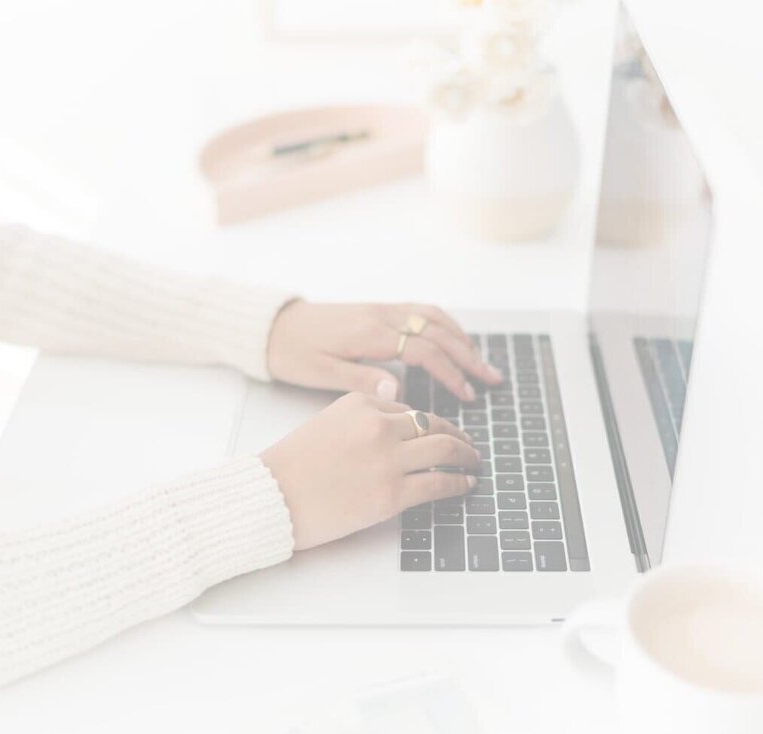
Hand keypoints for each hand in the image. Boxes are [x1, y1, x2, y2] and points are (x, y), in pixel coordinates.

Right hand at [260, 392, 481, 549]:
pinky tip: (466, 484)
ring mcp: (388, 460)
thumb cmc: (291, 466)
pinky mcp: (392, 494)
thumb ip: (363, 421)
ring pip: (445, 450)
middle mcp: (379, 426)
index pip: (408, 411)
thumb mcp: (327, 424)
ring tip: (474, 463)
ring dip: (466, 456)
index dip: (430, 425)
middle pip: (434, 425)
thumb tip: (399, 429)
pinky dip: (459, 483)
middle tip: (469, 446)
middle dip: (458, 436)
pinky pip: (439, 483)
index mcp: (360, 404)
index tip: (441, 433)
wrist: (271, 498)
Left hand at [266, 302, 501, 401]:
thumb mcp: (320, 374)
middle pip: (437, 331)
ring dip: (462, 337)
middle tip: (492, 380)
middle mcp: (380, 316)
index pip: (424, 351)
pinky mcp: (377, 309)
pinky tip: (453, 340)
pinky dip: (444, 324)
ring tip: (481, 363)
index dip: (451, 373)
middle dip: (469, 356)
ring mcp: (380, 309)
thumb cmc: (292, 353)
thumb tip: (399, 391)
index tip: (468, 395)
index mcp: (369, 334)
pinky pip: (420, 310)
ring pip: (433, 316)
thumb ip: (361, 380)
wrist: (270, 325)